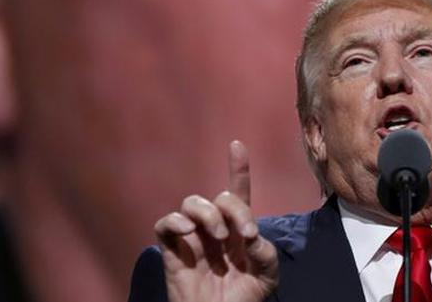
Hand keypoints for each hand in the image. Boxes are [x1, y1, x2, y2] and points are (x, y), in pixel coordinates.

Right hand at [154, 141, 278, 301]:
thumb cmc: (243, 300)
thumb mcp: (266, 276)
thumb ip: (266, 253)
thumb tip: (249, 235)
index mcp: (238, 231)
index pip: (237, 194)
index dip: (238, 169)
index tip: (237, 145)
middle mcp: (215, 230)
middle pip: (220, 197)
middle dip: (235, 209)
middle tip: (244, 234)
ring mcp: (193, 239)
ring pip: (191, 203)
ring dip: (208, 213)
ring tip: (218, 237)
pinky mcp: (173, 252)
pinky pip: (165, 224)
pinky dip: (175, 221)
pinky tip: (188, 230)